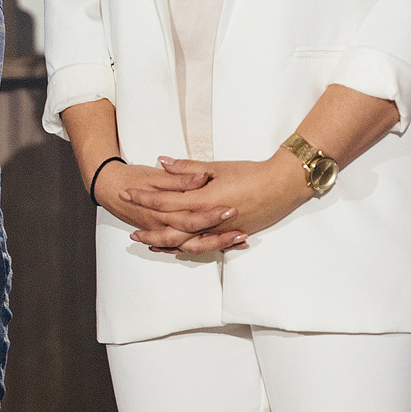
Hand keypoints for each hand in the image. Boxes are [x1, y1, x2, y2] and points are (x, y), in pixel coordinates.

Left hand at [120, 149, 309, 253]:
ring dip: (166, 245)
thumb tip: (161, 161)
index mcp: (202, 199)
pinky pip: (204, 247)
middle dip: (150, 229)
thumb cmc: (251, 172)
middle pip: (171, 229)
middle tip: (132, 232)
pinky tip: (179, 250)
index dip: (144, 198)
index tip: (127, 194)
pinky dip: (188, 249)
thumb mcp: (217, 166)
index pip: (165, 201)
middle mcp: (209, 220)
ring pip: (186, 244)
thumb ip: (187, 168)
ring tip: (150, 244)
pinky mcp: (230, 236)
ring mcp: (220, 231)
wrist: (283, 185)